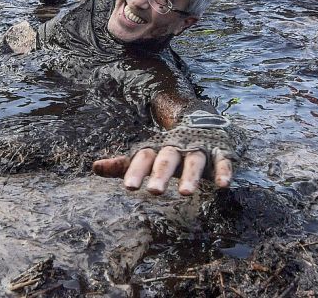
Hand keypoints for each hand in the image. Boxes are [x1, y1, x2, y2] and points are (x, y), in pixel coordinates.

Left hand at [92, 111, 236, 194]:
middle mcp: (177, 148)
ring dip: (190, 176)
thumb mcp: (146, 158)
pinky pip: (223, 162)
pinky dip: (223, 172)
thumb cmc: (168, 151)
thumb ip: (122, 165)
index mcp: (157, 150)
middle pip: (167, 160)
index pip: (143, 158)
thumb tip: (94, 167)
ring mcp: (199, 149)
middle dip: (160, 174)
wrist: (202, 123)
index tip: (129, 188)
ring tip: (184, 193)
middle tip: (153, 191)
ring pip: (194, 162)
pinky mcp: (220, 152)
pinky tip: (223, 185)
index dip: (136, 171)